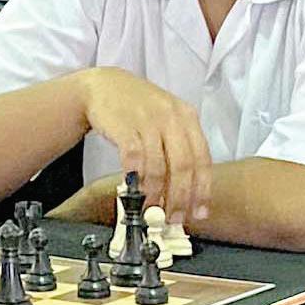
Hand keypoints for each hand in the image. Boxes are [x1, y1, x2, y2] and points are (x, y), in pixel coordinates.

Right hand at [77, 68, 213, 222]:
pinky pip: (135, 160)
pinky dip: (137, 180)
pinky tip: (136, 193)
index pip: (202, 158)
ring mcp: (148, 121)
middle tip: (175, 218)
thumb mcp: (166, 118)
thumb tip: (188, 190)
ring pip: (159, 166)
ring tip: (153, 211)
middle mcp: (171, 117)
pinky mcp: (125, 127)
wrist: (102, 86)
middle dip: (180, 197)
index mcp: (187, 116)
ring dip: (157, 194)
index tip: (198, 212)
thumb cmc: (136, 108)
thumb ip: (179, 146)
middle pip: (183, 165)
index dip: (202, 189)